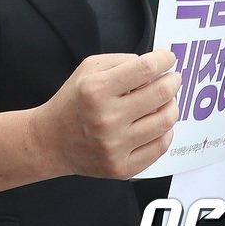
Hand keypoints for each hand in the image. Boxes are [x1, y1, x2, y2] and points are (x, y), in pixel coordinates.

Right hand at [30, 49, 178, 178]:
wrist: (51, 140)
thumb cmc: (73, 102)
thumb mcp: (87, 69)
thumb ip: (120, 61)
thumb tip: (154, 66)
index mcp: (96, 89)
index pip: (144, 68)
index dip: (164, 59)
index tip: (168, 58)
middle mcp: (106, 118)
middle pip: (161, 94)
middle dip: (173, 82)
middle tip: (172, 79)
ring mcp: (115, 145)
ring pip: (165, 121)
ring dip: (171, 106)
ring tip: (165, 102)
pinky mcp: (122, 167)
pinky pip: (160, 147)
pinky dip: (165, 132)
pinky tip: (156, 124)